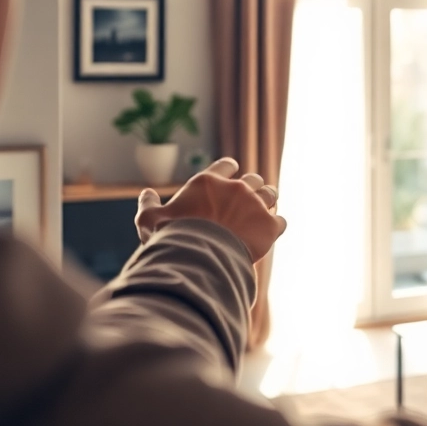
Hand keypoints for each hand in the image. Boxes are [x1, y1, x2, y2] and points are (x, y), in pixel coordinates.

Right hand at [135, 157, 286, 261]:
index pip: (228, 165)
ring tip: (262, 212)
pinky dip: (276, 226)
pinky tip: (268, 233)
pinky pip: (280, 221)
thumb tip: (146, 194)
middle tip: (248, 200)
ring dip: (267, 202)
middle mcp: (236, 188)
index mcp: (209, 181)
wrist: (197, 260)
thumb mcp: (149, 221)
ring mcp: (255, 206)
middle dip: (252, 187)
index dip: (229, 171)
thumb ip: (149, 205)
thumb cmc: (171, 238)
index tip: (229, 179)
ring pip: (270, 195)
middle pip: (253, 179)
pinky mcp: (269, 226)